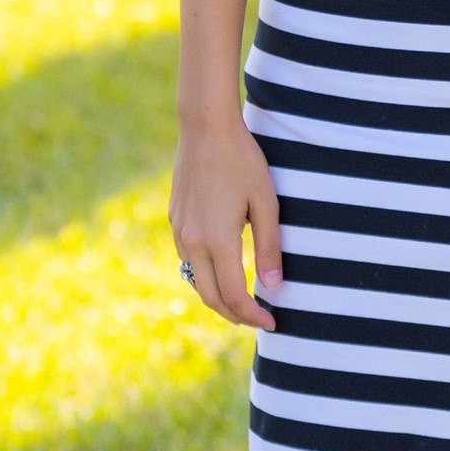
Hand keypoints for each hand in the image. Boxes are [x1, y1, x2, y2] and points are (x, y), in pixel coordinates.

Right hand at [168, 113, 281, 329]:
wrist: (205, 128)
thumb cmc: (242, 160)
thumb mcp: (265, 202)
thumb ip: (269, 246)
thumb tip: (274, 287)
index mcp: (217, 240)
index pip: (234, 295)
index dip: (253, 315)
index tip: (272, 322)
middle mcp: (193, 241)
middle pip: (211, 297)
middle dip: (235, 315)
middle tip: (258, 318)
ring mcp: (180, 231)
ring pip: (196, 280)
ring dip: (218, 296)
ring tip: (243, 299)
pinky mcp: (175, 220)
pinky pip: (188, 260)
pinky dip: (205, 275)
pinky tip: (223, 269)